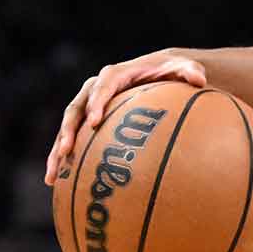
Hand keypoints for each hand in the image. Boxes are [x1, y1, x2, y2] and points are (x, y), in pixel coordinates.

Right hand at [44, 51, 206, 184]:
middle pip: (76, 109)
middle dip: (68, 130)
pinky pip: (72, 139)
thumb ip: (191, 72)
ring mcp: (88, 104)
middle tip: (66, 151)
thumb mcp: (185, 69)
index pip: (102, 87)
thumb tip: (200, 79)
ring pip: (68, 127)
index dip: (96, 103)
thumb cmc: (172, 71)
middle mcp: (95, 88)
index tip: (94, 122)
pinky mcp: (87, 119)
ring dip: (57, 150)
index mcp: (115, 75)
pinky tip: (56, 182)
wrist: (158, 72)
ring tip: (52, 176)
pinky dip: (63, 158)